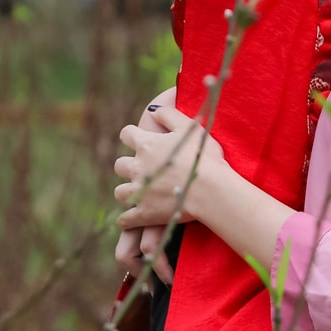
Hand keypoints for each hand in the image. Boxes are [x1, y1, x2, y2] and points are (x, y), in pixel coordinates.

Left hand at [115, 109, 223, 230]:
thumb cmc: (204, 156)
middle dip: (128, 166)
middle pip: (119, 164)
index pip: (126, 134)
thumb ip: (168, 115)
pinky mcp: (144, 214)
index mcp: (147, 145)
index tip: (139, 141)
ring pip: (120, 192)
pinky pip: (125, 219)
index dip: (132, 137)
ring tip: (139, 194)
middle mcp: (138, 167)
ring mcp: (140, 192)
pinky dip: (127, 220)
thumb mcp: (190, 127)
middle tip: (143, 170)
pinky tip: (133, 218)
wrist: (211, 189)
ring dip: (127, 192)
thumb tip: (152, 111)